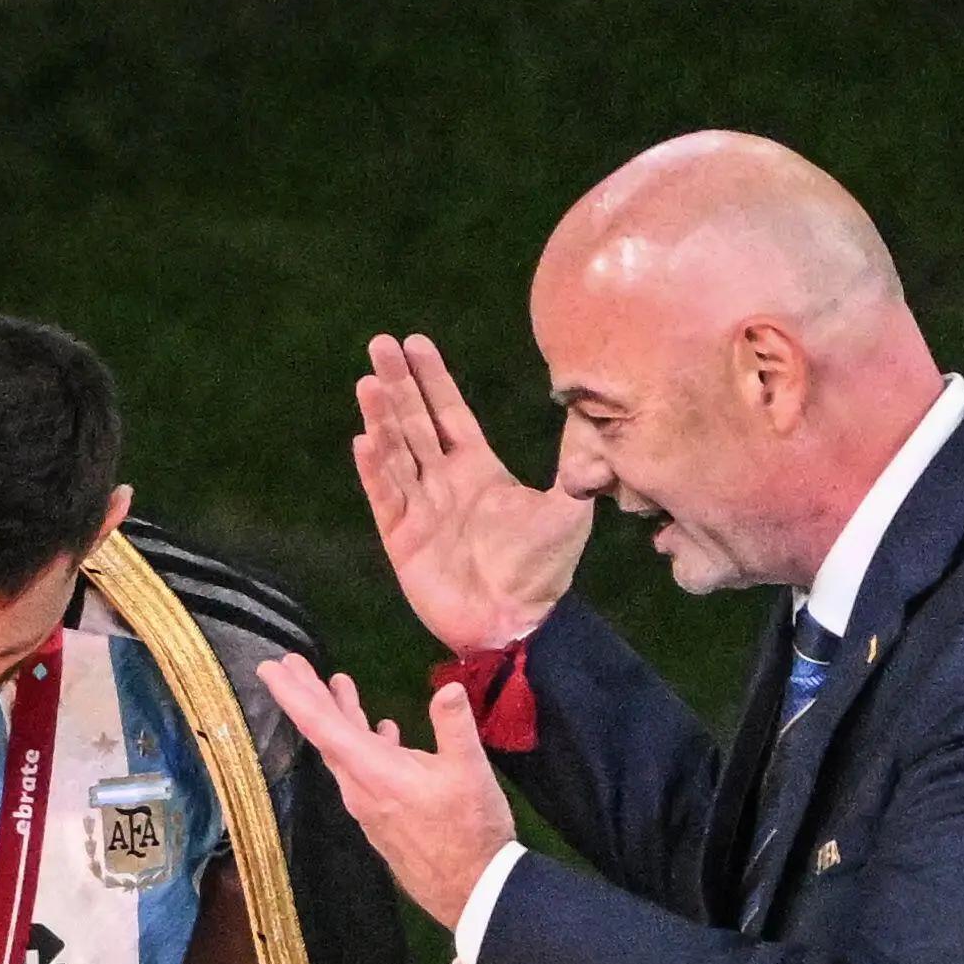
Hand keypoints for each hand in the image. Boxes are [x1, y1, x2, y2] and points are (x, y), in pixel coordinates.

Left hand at [256, 659, 515, 928]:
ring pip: (342, 751)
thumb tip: (446, 687)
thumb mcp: (470, 772)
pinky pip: (359, 768)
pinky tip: (380, 730)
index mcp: (373, 771)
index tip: (270, 669)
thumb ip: (454, 726)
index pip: (321, 726)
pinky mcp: (379, 814)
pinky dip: (362, 741)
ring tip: (336, 683)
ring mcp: (367, 803)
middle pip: (323, 734)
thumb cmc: (470, 830)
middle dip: (306, 695)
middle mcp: (359, 787)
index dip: (294, 694)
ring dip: (338, 715)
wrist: (472, 890)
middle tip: (288, 663)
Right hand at [352, 333, 591, 653]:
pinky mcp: (402, 538)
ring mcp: (420, 509)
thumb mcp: (570, 508)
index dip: (432, 379)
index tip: (414, 342)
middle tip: (379, 344)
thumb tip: (598, 420)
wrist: (519, 620)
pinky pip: (385, 496)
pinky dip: (375, 469)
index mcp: (478, 469)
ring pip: (395, 452)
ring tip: (368, 382)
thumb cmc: (543, 570)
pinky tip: (365, 439)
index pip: (449, 413)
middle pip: (414, 422)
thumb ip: (578, 464)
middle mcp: (443, 482)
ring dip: (381, 417)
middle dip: (397, 383)